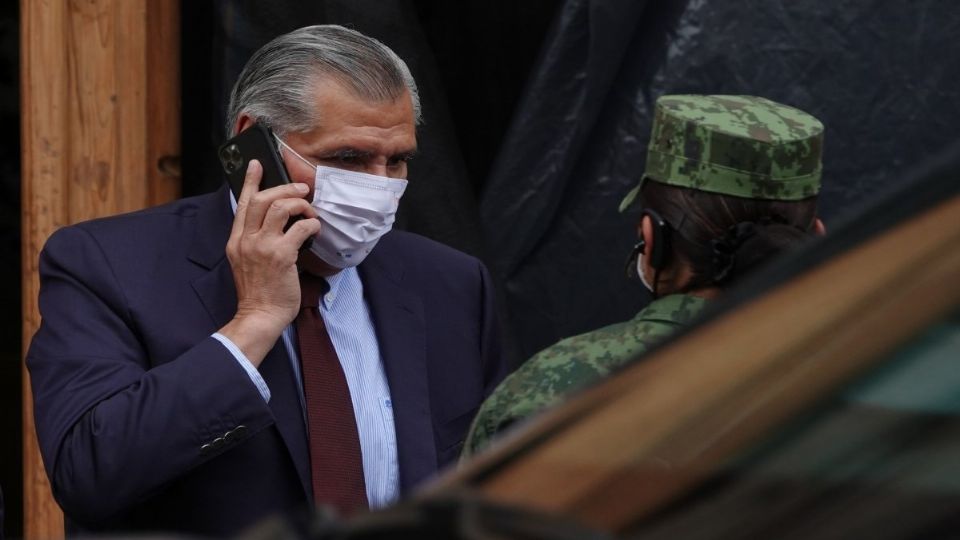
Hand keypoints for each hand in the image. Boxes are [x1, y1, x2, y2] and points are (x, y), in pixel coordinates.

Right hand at [219, 160, 321, 365]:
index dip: (251, 181)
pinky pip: (300, 228)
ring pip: (281, 208)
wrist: (259, 316)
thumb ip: (255, 242)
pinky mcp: (281, 256)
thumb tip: (278, 222)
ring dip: (300, 204)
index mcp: (236, 241)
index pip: (242, 204)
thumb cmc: (259, 292)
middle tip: (301, 188)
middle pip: (262, 199)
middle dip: (284, 188)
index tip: (257, 165)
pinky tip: (316, 230)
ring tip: (310, 211)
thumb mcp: (247, 263)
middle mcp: (246, 241)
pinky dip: (312, 224)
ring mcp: (262, 247)